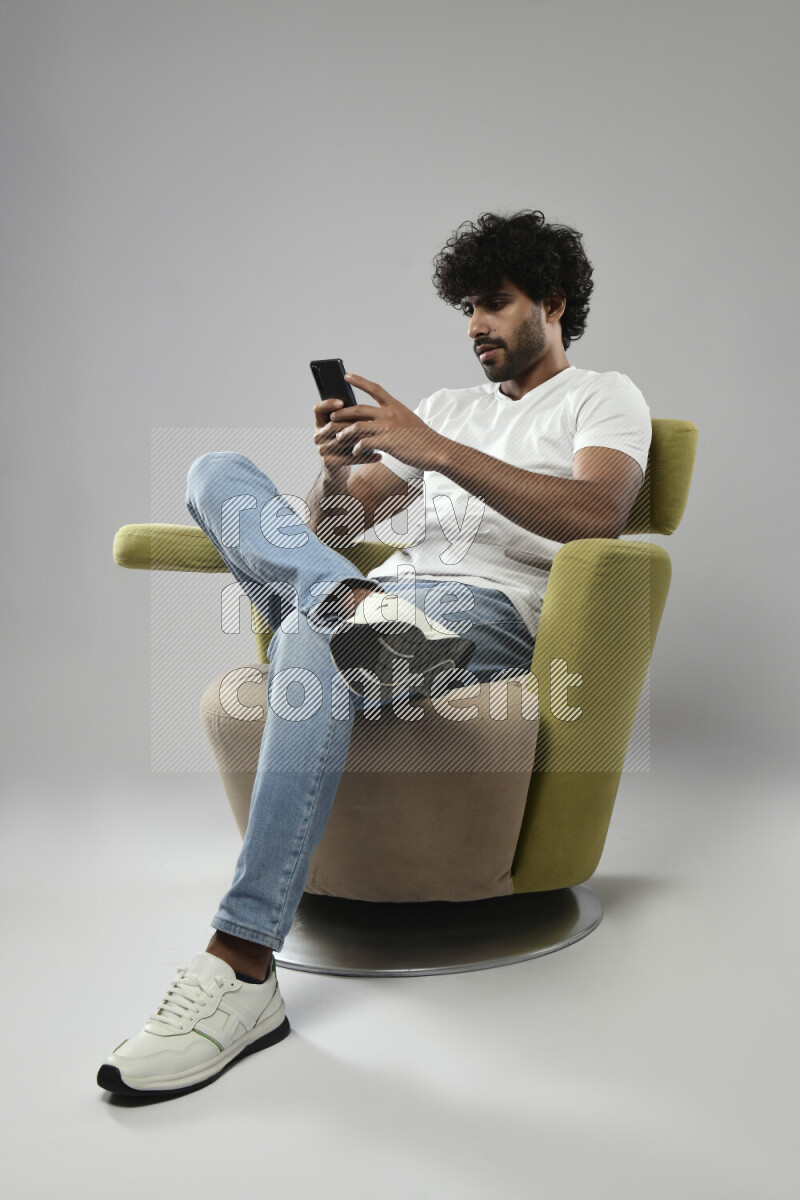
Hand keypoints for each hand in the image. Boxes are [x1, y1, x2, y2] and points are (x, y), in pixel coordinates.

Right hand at [313, 395, 382, 476]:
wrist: (338, 471)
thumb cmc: (346, 444)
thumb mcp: (345, 428)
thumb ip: (349, 418)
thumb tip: (366, 408)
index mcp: (320, 423)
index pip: (318, 409)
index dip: (328, 404)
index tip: (342, 402)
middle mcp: (318, 435)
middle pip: (333, 425)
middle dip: (352, 423)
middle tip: (370, 421)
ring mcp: (322, 450)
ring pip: (343, 441)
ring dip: (361, 439)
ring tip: (378, 437)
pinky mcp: (329, 462)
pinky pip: (349, 458)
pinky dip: (365, 457)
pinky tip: (379, 455)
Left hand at [328, 374, 443, 469]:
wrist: (437, 450)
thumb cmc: (424, 439)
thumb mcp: (409, 421)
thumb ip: (394, 418)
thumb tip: (382, 420)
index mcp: (395, 406)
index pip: (375, 389)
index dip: (359, 381)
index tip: (347, 376)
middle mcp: (390, 414)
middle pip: (359, 409)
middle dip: (342, 413)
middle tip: (332, 417)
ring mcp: (387, 428)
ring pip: (357, 426)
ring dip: (344, 432)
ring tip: (338, 437)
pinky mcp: (387, 443)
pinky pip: (364, 444)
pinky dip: (357, 448)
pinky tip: (355, 452)